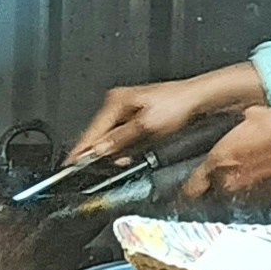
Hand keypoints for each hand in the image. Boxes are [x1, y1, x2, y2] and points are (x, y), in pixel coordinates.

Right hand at [71, 69, 248, 163]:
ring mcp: (128, 111)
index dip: (82, 149)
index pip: (92, 130)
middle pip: (100, 135)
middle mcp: (119, 104)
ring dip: (112, 153)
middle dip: (99, 153)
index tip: (71, 164)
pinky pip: (123, 137)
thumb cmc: (177, 104)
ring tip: (115, 164)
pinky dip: (123, 148)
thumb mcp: (146, 126)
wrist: (198, 100)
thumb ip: (121, 139)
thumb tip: (100, 149)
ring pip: (112, 138)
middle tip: (94, 170)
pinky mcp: (137, 119)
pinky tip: (126, 157)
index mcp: (116, 102)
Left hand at [186, 108, 270, 196]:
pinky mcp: (268, 194)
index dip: (189, 188)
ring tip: (249, 172)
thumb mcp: (253, 114)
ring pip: (235, 193)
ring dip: (238, 185)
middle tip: (225, 172)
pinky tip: (265, 175)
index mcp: (219, 160)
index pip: (193, 186)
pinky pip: (256, 193)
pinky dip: (258, 187)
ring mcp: (250, 189)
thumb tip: (247, 119)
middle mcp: (230, 179)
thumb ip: (242, 123)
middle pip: (214, 191)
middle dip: (217, 183)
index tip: (189, 188)